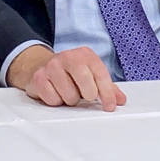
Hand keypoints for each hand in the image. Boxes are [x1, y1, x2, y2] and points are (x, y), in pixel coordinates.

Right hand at [7, 45, 126, 111]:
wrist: (40, 65)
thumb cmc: (71, 73)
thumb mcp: (91, 75)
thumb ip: (107, 87)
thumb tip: (120, 100)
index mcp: (85, 55)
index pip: (100, 74)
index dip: (107, 93)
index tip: (110, 106)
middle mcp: (68, 56)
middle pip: (86, 84)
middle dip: (87, 95)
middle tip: (83, 95)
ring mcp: (52, 66)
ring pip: (69, 96)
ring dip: (70, 100)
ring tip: (67, 91)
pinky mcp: (39, 77)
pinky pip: (53, 100)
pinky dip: (56, 101)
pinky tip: (55, 92)